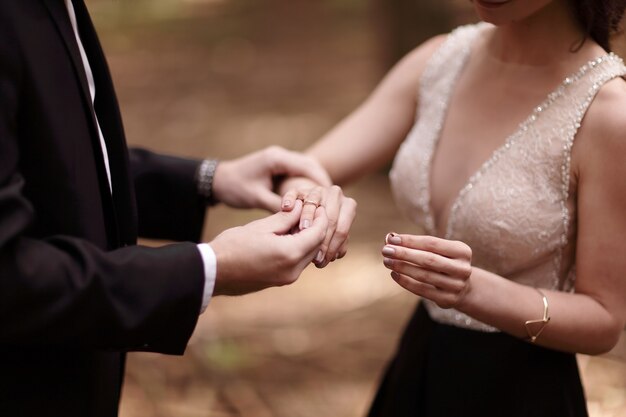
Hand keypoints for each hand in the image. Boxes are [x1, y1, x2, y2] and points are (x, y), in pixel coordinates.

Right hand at [209, 200, 327, 295]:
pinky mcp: (280, 281)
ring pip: (308, 255)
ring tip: (297, 222)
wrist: (212, 272)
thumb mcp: (261, 226)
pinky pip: (297, 263)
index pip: (318, 233)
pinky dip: (298, 249)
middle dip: (316, 228)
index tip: (317, 205)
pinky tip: (288, 236)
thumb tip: (302, 207)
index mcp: (289, 254)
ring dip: (307, 239)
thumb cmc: (233, 246)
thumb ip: (285, 217)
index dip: (320, 217)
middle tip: (310, 211)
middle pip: (317, 246)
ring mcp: (287, 278)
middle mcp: (292, 270)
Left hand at [212, 146, 331, 211]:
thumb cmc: (234, 188)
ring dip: (317, 183)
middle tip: (335, 201)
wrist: (217, 180)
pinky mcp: (279, 167)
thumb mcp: (256, 198)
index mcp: (276, 159)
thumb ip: (278, 206)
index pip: (308, 166)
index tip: (332, 198)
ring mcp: (281, 160)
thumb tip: (300, 217)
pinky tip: (314, 200)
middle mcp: (281, 156)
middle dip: (324, 183)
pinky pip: (299, 173)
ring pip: (307, 169)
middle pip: (312, 166)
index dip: (322, 182)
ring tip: (328, 202)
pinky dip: (308, 184)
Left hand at [281, 180, 356, 267]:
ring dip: (332, 249)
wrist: (307, 205)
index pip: (317, 206)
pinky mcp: (349, 219)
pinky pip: (347, 238)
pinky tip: (329, 259)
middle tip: (315, 258)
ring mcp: (346, 206)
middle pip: (333, 221)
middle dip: (324, 242)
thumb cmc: (295, 206)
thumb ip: (288, 202)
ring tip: (321, 262)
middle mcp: (336, 195)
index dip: (310, 221)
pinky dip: (338, 250)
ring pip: (342, 231)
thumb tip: (287, 207)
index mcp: (320, 190)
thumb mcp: (289, 202)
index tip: (303, 236)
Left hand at [382, 233, 472, 308]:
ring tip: (387, 261)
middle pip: (428, 259)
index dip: (411, 241)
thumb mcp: (437, 251)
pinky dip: (406, 282)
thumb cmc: (444, 263)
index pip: (432, 243)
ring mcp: (457, 285)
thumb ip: (416, 244)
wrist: (463, 287)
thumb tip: (390, 238)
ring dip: (402, 267)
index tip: (393, 239)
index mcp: (462, 251)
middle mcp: (462, 268)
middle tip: (386, 250)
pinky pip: (422, 290)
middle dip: (404, 254)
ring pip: (424, 276)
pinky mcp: (448, 300)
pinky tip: (394, 274)